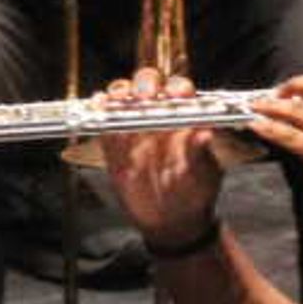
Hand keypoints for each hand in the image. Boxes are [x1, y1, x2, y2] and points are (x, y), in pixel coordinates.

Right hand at [95, 69, 229, 243]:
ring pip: (123, 98)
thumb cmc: (193, 193)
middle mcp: (159, 115)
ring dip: (119, 94)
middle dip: (145, 83)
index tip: (176, 94)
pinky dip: (98, 112)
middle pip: (149, 84)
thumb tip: (205, 135)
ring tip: (117, 100)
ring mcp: (135, 127)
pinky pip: (104, 122)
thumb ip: (198, 154)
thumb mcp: (200, 175)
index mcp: (185, 117)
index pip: (180, 90)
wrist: (171, 220)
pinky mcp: (114, 144)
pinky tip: (97, 108)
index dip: (177, 88)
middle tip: (144, 95)